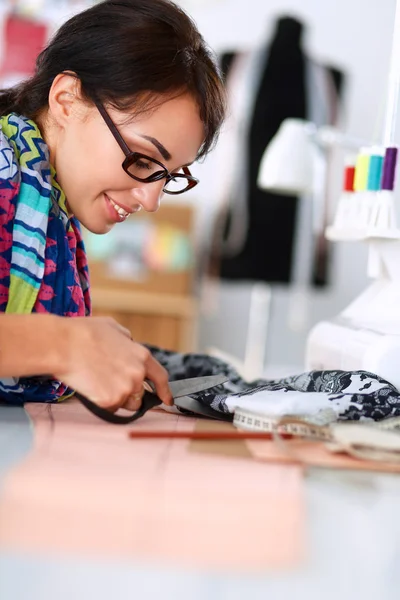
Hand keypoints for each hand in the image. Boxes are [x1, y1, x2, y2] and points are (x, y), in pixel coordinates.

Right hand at [54, 316, 172, 410]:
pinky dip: (101, 401)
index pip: (161, 377)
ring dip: (116, 398)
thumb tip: (129, 345)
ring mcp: (125, 388)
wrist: (63, 345)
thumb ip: (127, 341)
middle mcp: (138, 374)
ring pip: (126, 404)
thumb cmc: (84, 334)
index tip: (166, 400)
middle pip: (140, 395)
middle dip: (128, 392)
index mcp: (142, 355)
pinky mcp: (110, 400)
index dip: (164, 390)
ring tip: (98, 381)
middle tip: (108, 381)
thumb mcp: (113, 328)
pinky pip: (110, 408)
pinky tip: (91, 385)